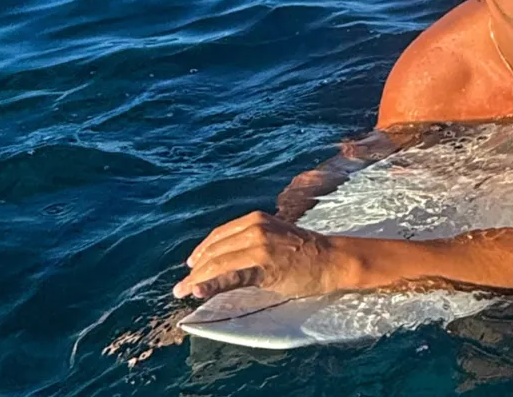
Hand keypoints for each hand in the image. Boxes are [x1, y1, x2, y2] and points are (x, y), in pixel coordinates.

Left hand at [173, 211, 352, 299]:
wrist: (331, 259)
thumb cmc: (305, 251)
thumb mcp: (275, 236)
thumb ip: (251, 241)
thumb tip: (227, 258)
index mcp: (255, 220)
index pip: (219, 236)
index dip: (201, 253)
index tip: (191, 268)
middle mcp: (254, 229)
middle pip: (214, 251)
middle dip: (195, 270)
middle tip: (181, 287)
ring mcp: (259, 247)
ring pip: (218, 264)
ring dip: (197, 280)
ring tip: (184, 292)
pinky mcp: (265, 266)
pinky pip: (231, 276)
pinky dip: (211, 284)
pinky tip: (198, 291)